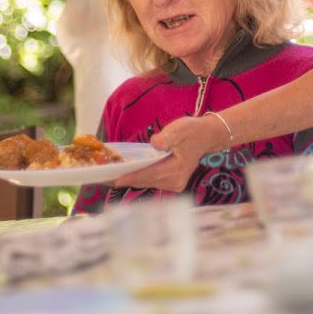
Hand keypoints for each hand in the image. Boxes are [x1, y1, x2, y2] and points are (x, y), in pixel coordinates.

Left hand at [111, 114, 225, 192]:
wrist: (207, 136)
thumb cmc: (192, 131)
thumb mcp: (179, 130)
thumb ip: (166, 138)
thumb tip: (154, 143)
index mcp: (175, 170)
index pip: (148, 175)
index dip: (131, 177)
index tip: (114, 179)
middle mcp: (174, 181)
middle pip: (145, 181)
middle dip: (126, 179)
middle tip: (105, 178)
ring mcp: (174, 184)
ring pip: (147, 182)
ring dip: (131, 179)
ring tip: (111, 177)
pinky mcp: (172, 181)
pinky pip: (152, 180)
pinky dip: (140, 177)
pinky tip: (127, 173)